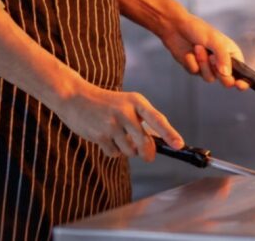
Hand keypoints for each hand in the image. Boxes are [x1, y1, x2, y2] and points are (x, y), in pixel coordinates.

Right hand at [52, 79, 182, 160]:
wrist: (75, 98)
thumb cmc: (107, 103)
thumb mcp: (127, 103)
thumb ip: (142, 120)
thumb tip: (157, 142)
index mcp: (137, 101)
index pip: (157, 119)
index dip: (169, 133)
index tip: (179, 145)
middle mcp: (125, 112)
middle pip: (144, 141)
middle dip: (148, 152)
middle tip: (149, 157)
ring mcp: (111, 124)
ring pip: (130, 150)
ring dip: (128, 150)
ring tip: (119, 138)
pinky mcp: (99, 136)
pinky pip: (114, 153)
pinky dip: (114, 151)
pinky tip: (107, 139)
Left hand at [157, 8, 249, 89]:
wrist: (176, 27)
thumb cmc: (199, 30)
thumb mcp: (215, 41)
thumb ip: (223, 57)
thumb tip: (227, 75)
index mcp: (232, 54)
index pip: (242, 72)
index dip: (244, 81)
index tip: (239, 84)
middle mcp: (222, 62)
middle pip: (226, 80)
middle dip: (218, 72)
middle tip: (212, 59)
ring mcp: (208, 67)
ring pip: (209, 78)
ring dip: (202, 63)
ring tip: (197, 48)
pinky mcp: (195, 69)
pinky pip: (196, 73)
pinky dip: (191, 63)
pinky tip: (189, 53)